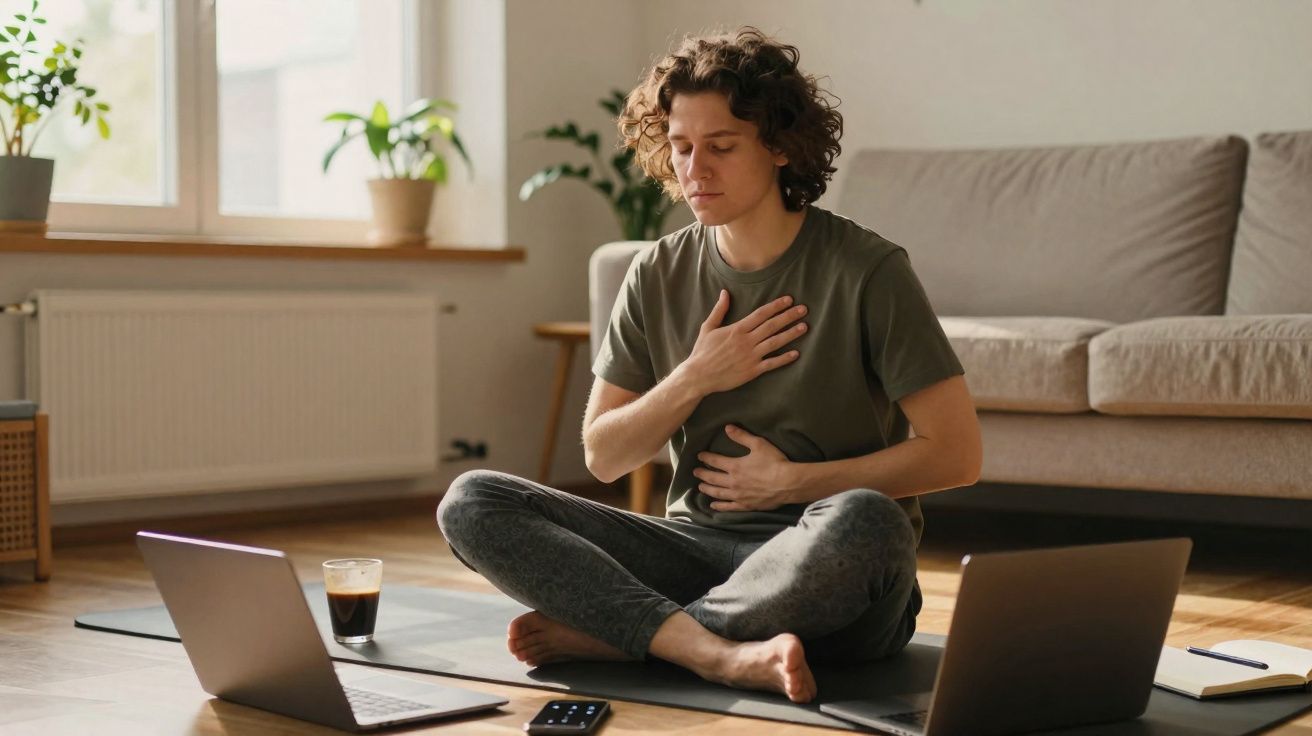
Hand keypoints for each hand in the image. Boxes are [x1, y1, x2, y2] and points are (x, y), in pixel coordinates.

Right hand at [681, 290, 809, 395]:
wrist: (698, 376)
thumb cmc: (702, 351)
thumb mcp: (708, 327)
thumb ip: (719, 310)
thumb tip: (725, 292)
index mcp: (737, 329)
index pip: (761, 314)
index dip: (776, 306)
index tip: (789, 299)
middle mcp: (746, 341)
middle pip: (772, 325)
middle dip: (789, 316)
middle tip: (803, 309)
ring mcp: (750, 356)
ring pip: (775, 342)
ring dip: (791, 334)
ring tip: (804, 327)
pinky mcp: (752, 371)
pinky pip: (771, 363)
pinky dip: (784, 359)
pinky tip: (796, 353)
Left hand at [692, 424, 797, 511]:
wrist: (788, 483)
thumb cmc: (774, 462)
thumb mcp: (759, 444)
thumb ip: (742, 436)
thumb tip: (727, 427)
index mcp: (735, 466)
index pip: (715, 461)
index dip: (706, 458)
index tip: (699, 456)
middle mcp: (733, 482)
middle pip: (712, 478)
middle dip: (702, 474)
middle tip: (695, 472)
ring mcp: (738, 495)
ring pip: (717, 493)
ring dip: (707, 489)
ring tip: (700, 487)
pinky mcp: (745, 505)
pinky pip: (729, 507)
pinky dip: (719, 506)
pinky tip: (713, 505)